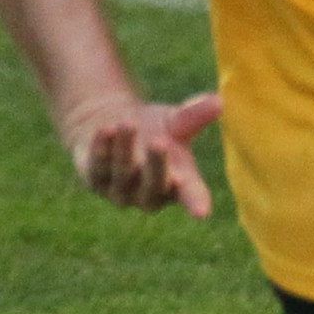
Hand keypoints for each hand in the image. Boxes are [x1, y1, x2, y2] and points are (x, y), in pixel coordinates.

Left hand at [59, 91, 221, 217]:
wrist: (112, 126)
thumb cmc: (154, 129)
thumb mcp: (175, 122)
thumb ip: (195, 116)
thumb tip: (219, 101)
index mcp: (178, 185)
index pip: (191, 197)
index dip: (196, 203)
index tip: (201, 211)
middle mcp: (149, 195)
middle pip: (154, 185)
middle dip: (156, 164)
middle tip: (160, 141)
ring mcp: (120, 191)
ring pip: (123, 174)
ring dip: (125, 149)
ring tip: (127, 122)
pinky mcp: (94, 180)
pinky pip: (97, 166)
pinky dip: (101, 148)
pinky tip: (105, 129)